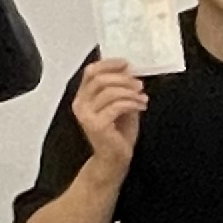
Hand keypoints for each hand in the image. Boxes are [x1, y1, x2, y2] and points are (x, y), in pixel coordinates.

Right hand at [68, 57, 148, 172]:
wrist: (115, 159)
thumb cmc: (117, 133)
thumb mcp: (120, 104)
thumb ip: (120, 88)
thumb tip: (129, 70)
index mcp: (83, 97)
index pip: (91, 72)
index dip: (109, 64)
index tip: (127, 63)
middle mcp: (80, 105)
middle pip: (99, 79)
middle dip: (123, 79)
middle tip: (139, 84)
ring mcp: (86, 116)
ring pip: (109, 92)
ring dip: (130, 92)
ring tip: (142, 98)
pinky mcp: (96, 125)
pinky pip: (116, 106)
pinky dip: (132, 103)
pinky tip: (141, 106)